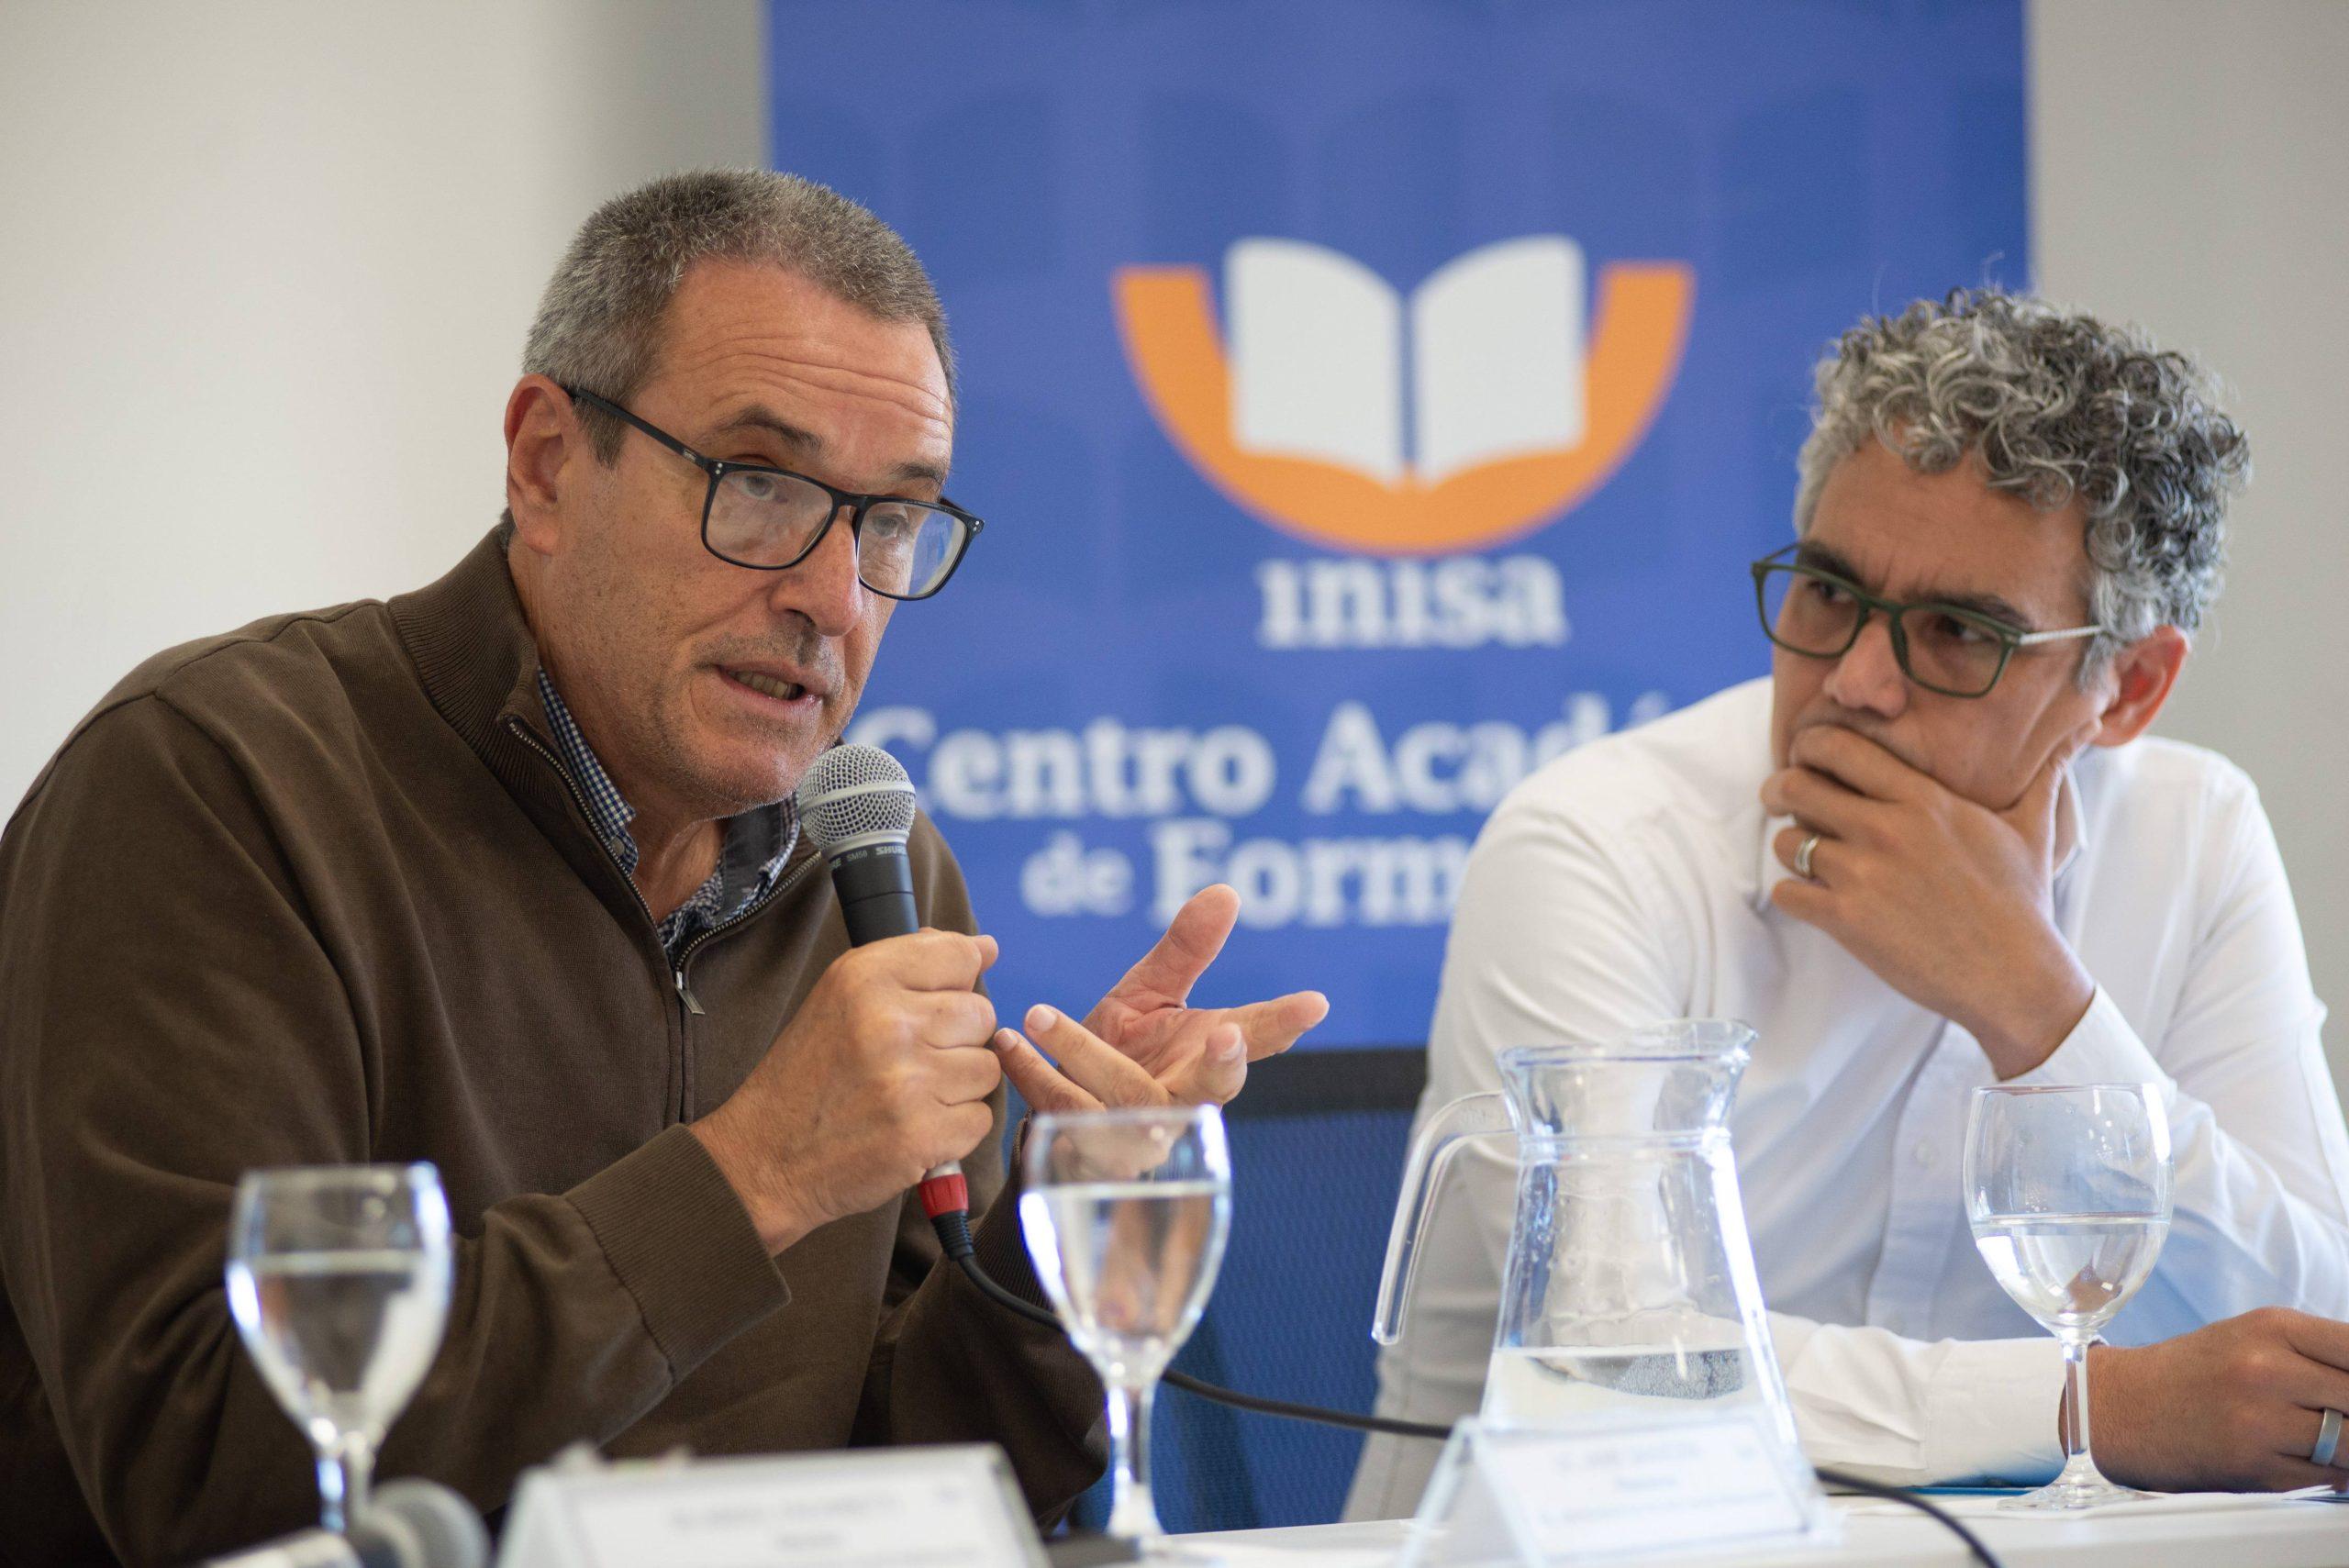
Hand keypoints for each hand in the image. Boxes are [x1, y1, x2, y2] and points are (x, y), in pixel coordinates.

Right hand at [691, 930, 1001, 1251]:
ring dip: (959, 1085)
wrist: (766, 1157)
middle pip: (981, 1014)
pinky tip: (914, 1126)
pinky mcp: (924, 1135)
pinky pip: (980, 1119)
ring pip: (987, 1068)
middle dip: (957, 1038)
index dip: (955, 983)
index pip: (960, 955)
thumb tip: (986, 947)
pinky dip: (955, 1128)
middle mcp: (890, 1023)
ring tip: (911, 1094)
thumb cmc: (809, 1073)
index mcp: (865, 977)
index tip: (932, 1004)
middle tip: (910, 1059)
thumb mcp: (842, 996)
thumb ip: (914, 963)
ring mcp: (910, 1082)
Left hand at [992, 884, 1328, 1112]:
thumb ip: (1185, 950)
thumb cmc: (1121, 1054)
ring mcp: (1139, 1133)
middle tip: (1229, 1033)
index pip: (1257, 1039)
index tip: (1315, 1003)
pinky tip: (1006, 1041)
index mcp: (1205, 1059)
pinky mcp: (1089, 1153)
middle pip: (1213, 1090)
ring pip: (1121, 1098)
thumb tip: (1226, 892)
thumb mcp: (1151, 995)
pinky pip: (1061, 1114)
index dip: (1287, 1022)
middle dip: (1224, 1065)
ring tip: (1037, 1014)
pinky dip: (1031, 1074)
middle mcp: (1182, 1102)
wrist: (1065, 1124)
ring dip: (1080, 1055)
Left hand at [1763, 722, 2099, 1077]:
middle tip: (1779, 799)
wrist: (2015, 977)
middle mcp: (1886, 829)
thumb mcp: (2034, 829)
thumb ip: (2041, 775)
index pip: (1838, 748)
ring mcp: (1863, 875)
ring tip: (1804, 854)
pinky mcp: (1847, 920)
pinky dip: (1791, 894)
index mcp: (1923, 800)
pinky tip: (1810, 896)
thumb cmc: (2021, 903)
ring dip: (1788, 847)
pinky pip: (1787, 893)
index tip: (1805, 755)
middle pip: (1796, 787)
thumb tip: (2080, 731)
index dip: (1809, 746)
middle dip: (1780, 790)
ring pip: (1786, 842)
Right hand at [2084, 1310, 2348, 1491]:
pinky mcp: (2257, 1467)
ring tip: (2325, 1439)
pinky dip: (2329, 1473)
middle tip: (2335, 1412)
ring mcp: (2262, 1421)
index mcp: (2272, 1327)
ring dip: (2346, 1447)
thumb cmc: (2190, 1373)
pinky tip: (2303, 1458)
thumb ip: (2316, 1355)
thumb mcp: (2252, 1338)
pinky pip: (2328, 1477)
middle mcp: (2267, 1369)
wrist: (2120, 1409)